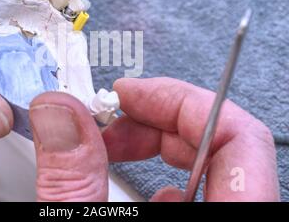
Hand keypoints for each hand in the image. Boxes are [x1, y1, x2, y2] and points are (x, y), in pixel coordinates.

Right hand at [29, 77, 279, 201]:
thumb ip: (72, 179)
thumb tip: (58, 114)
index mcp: (233, 221)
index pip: (238, 134)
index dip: (180, 99)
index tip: (132, 92)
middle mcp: (241, 217)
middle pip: (218, 142)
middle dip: (155, 120)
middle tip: (109, 120)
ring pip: (208, 167)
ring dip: (155, 148)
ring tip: (111, 150)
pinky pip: (203, 195)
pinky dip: (165, 182)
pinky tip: (136, 191)